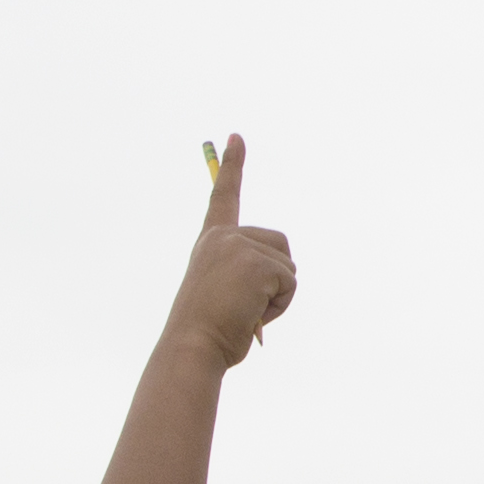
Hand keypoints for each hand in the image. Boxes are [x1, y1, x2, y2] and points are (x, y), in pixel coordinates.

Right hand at [168, 135, 297, 365]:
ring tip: (245, 311)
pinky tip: (252, 314)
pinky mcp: (258, 262)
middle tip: (244, 306)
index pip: (223, 195)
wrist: (192, 346)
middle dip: (276, 279)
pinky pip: (290, 283)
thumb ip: (242, 281)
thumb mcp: (223, 298)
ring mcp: (240, 246)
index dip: (231, 165)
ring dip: (278, 296)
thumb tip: (271, 297)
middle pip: (280, 244)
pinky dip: (280, 305)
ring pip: (289, 266)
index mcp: (211, 242)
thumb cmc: (206, 333)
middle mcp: (224, 237)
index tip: (237, 136)